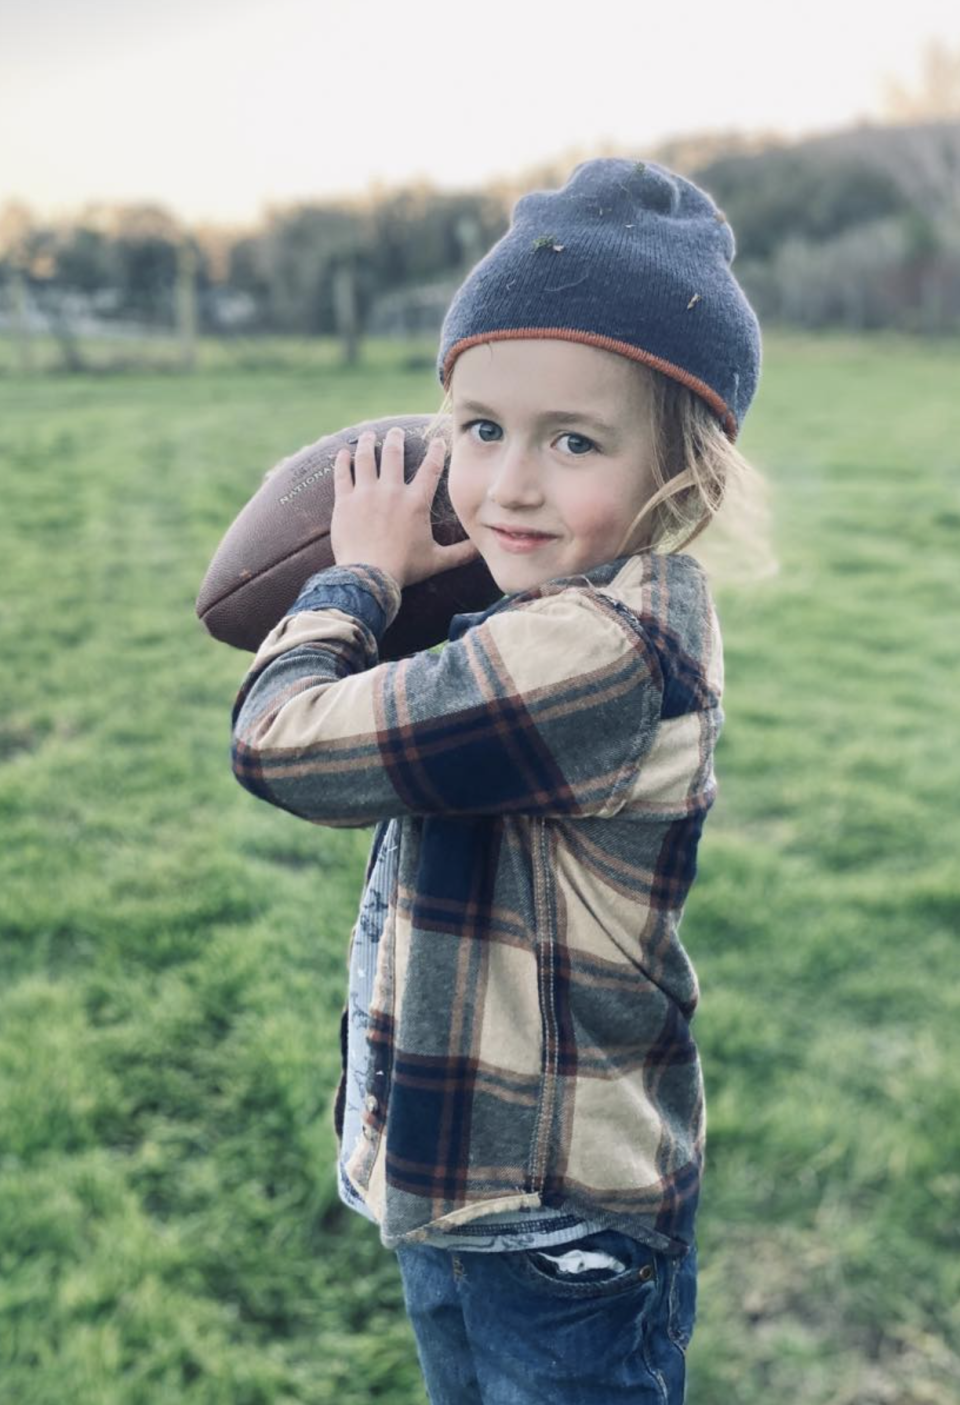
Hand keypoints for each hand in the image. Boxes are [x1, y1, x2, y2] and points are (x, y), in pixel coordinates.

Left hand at [330, 426, 479, 589]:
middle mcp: (391, 491)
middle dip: (395, 439)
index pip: (430, 469)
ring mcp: (366, 493)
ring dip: (368, 444)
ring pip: (366, 458)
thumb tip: (482, 549)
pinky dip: (343, 461)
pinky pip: (343, 474)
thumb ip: (461, 553)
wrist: (369, 575)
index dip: (436, 452)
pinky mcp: (345, 501)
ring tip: (368, 435)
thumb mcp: (437, 561)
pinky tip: (343, 453)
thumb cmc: (404, 568)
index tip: (438, 440)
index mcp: (416, 502)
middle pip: (393, 455)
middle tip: (395, 431)